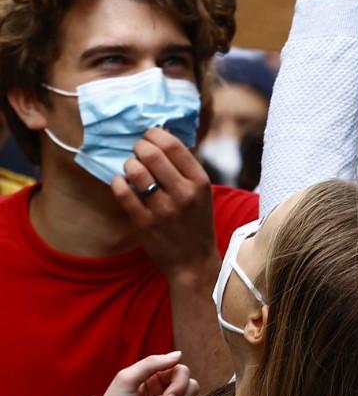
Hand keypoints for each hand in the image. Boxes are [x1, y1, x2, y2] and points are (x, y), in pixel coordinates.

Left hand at [112, 127, 217, 280]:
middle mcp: (183, 193)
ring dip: (129, 164)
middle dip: (138, 146)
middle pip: (152, 154)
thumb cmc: (196, 221)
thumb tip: (162, 136)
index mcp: (200, 181)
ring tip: (131, 167)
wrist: (193, 261)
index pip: (173, 145)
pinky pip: (123, 194)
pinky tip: (121, 182)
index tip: (149, 135)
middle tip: (136, 149)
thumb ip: (185, 167)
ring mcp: (163, 209)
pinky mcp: (144, 223)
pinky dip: (118, 183)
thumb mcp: (202, 192)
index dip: (155, 134)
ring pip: (136, 172)